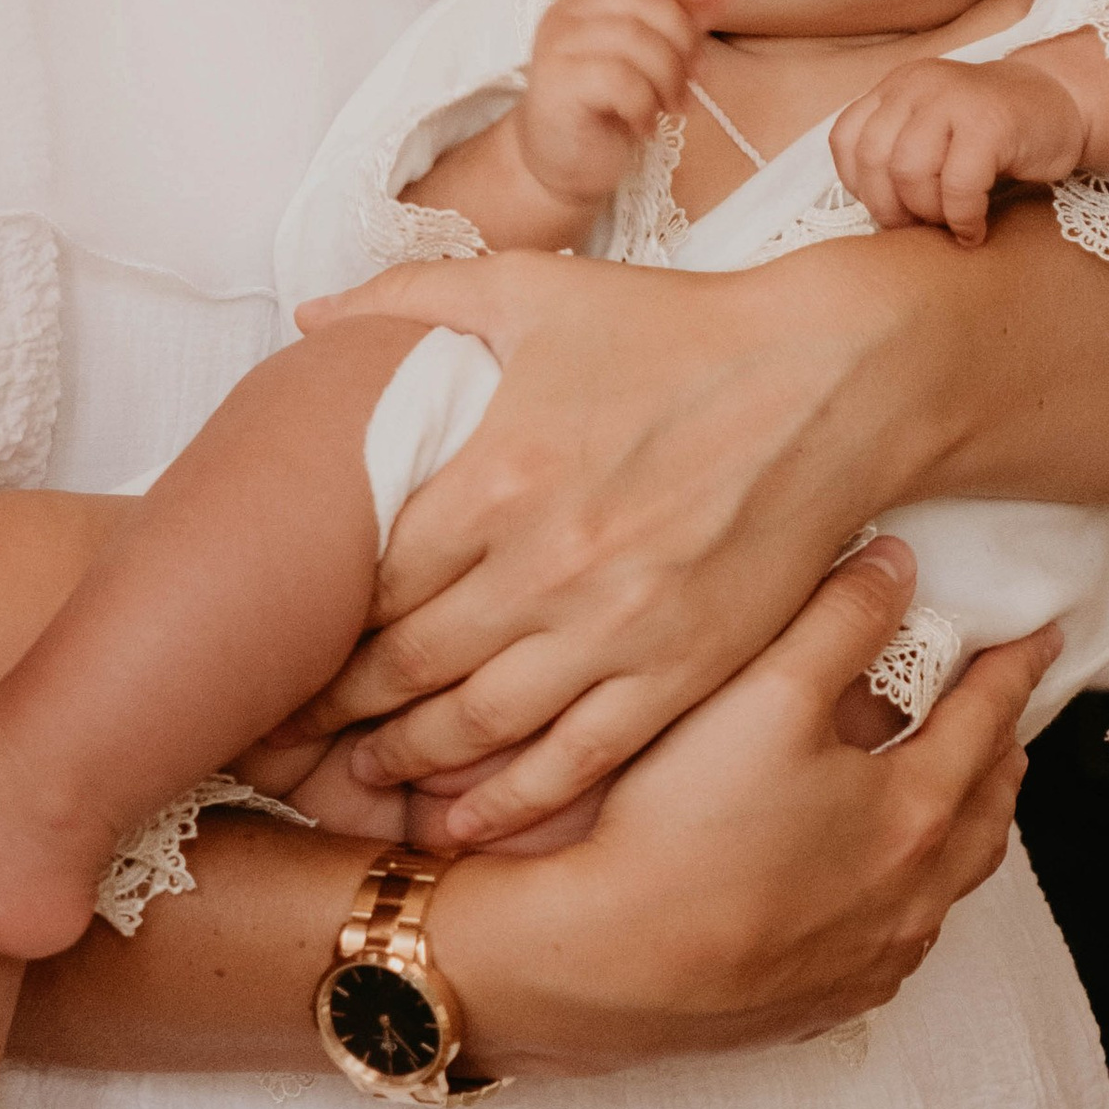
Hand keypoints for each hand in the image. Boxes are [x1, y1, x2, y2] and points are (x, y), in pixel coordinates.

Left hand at [294, 242, 915, 843]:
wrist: (830, 380)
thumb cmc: (677, 330)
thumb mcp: (534, 288)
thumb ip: (411, 297)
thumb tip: (313, 316)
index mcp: (497, 474)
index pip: (370, 579)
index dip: (312, 622)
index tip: (278, 644)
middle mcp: (546, 565)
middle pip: (407, 665)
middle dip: (336, 708)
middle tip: (285, 733)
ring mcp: (616, 629)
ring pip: (479, 726)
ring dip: (405, 761)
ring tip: (358, 775)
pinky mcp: (680, 671)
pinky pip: (575, 759)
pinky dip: (509, 801)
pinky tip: (462, 821)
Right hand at [448, 540, 1054, 1074]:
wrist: (603, 966)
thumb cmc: (681, 827)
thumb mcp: (764, 691)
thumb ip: (840, 618)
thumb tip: (897, 566)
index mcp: (916, 811)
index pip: (987, 720)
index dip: (1013, 668)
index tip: (1038, 638)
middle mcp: (912, 894)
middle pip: (985, 809)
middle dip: (1000, 753)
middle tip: (1004, 717)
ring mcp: (870, 958)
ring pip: (947, 884)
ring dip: (963, 829)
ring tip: (959, 796)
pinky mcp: (820, 1002)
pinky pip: (895, 944)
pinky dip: (911, 899)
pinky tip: (881, 888)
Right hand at [515, 0, 731, 215]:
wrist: (566, 163)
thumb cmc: (611, 105)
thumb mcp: (657, 55)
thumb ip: (687, 15)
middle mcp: (565, 12)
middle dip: (682, 37)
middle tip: (694, 77)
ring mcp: (556, 47)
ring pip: (633, 39)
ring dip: (668, 77)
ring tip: (672, 105)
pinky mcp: (557, 85)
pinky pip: (619, 80)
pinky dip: (645, 105)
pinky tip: (646, 125)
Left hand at [832, 56, 1085, 242]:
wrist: (1063, 103)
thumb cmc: (994, 133)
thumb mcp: (933, 130)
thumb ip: (898, 153)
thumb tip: (874, 216)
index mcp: (897, 88)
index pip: (846, 139)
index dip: (859, 185)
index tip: (890, 207)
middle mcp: (918, 85)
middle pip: (872, 159)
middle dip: (890, 207)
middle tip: (920, 225)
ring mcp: (953, 99)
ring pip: (909, 171)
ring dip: (927, 212)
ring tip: (949, 222)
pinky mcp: (990, 123)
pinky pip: (958, 185)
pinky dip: (962, 218)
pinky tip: (974, 229)